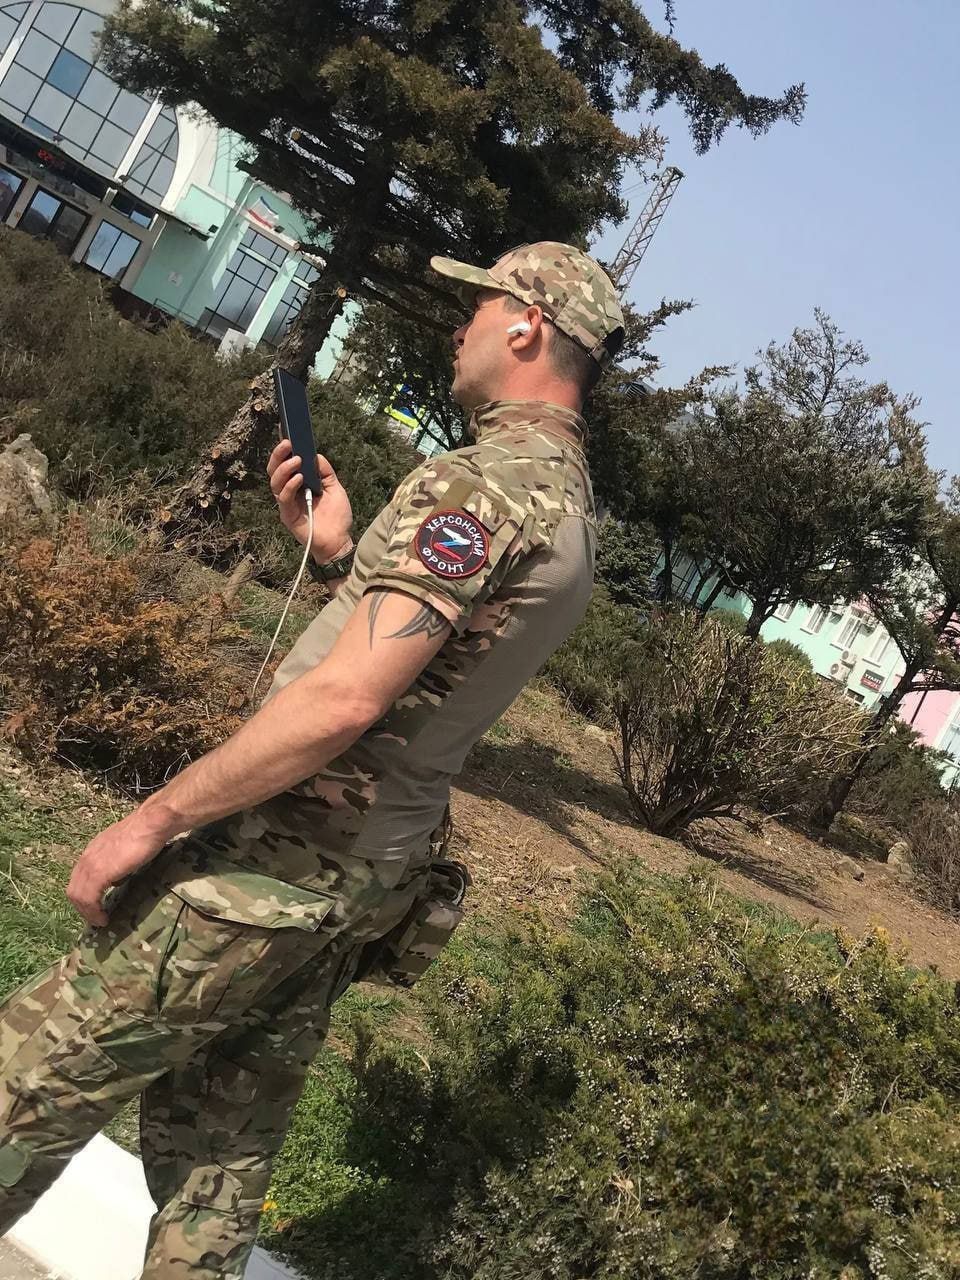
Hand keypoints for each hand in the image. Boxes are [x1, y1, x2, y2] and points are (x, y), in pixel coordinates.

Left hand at [66, 812, 167, 926]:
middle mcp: (87, 857)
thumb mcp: (126, 851)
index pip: (79, 877)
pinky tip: (102, 918)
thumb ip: (117, 865)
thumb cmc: (145, 833)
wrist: (151, 824)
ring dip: (87, 912)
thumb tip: (117, 880)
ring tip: (99, 921)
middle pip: (74, 889)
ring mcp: (91, 865)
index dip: (85, 895)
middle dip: (83, 907)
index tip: (95, 906)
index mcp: (92, 851)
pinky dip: (93, 912)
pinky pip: (88, 898)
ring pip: (78, 895)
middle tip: (95, 918)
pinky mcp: (99, 874)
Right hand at [267, 439, 353, 563]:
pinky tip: (299, 478)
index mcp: (298, 483)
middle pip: (275, 470)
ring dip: (284, 469)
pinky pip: (283, 498)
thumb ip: (325, 472)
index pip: (286, 463)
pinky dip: (290, 486)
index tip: (285, 432)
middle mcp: (289, 491)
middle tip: (287, 443)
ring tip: (296, 460)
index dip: (283, 450)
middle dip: (279, 455)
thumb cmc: (336, 516)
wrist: (339, 541)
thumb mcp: (335, 488)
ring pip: (275, 482)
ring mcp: (286, 503)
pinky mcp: (287, 515)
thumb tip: (316, 455)